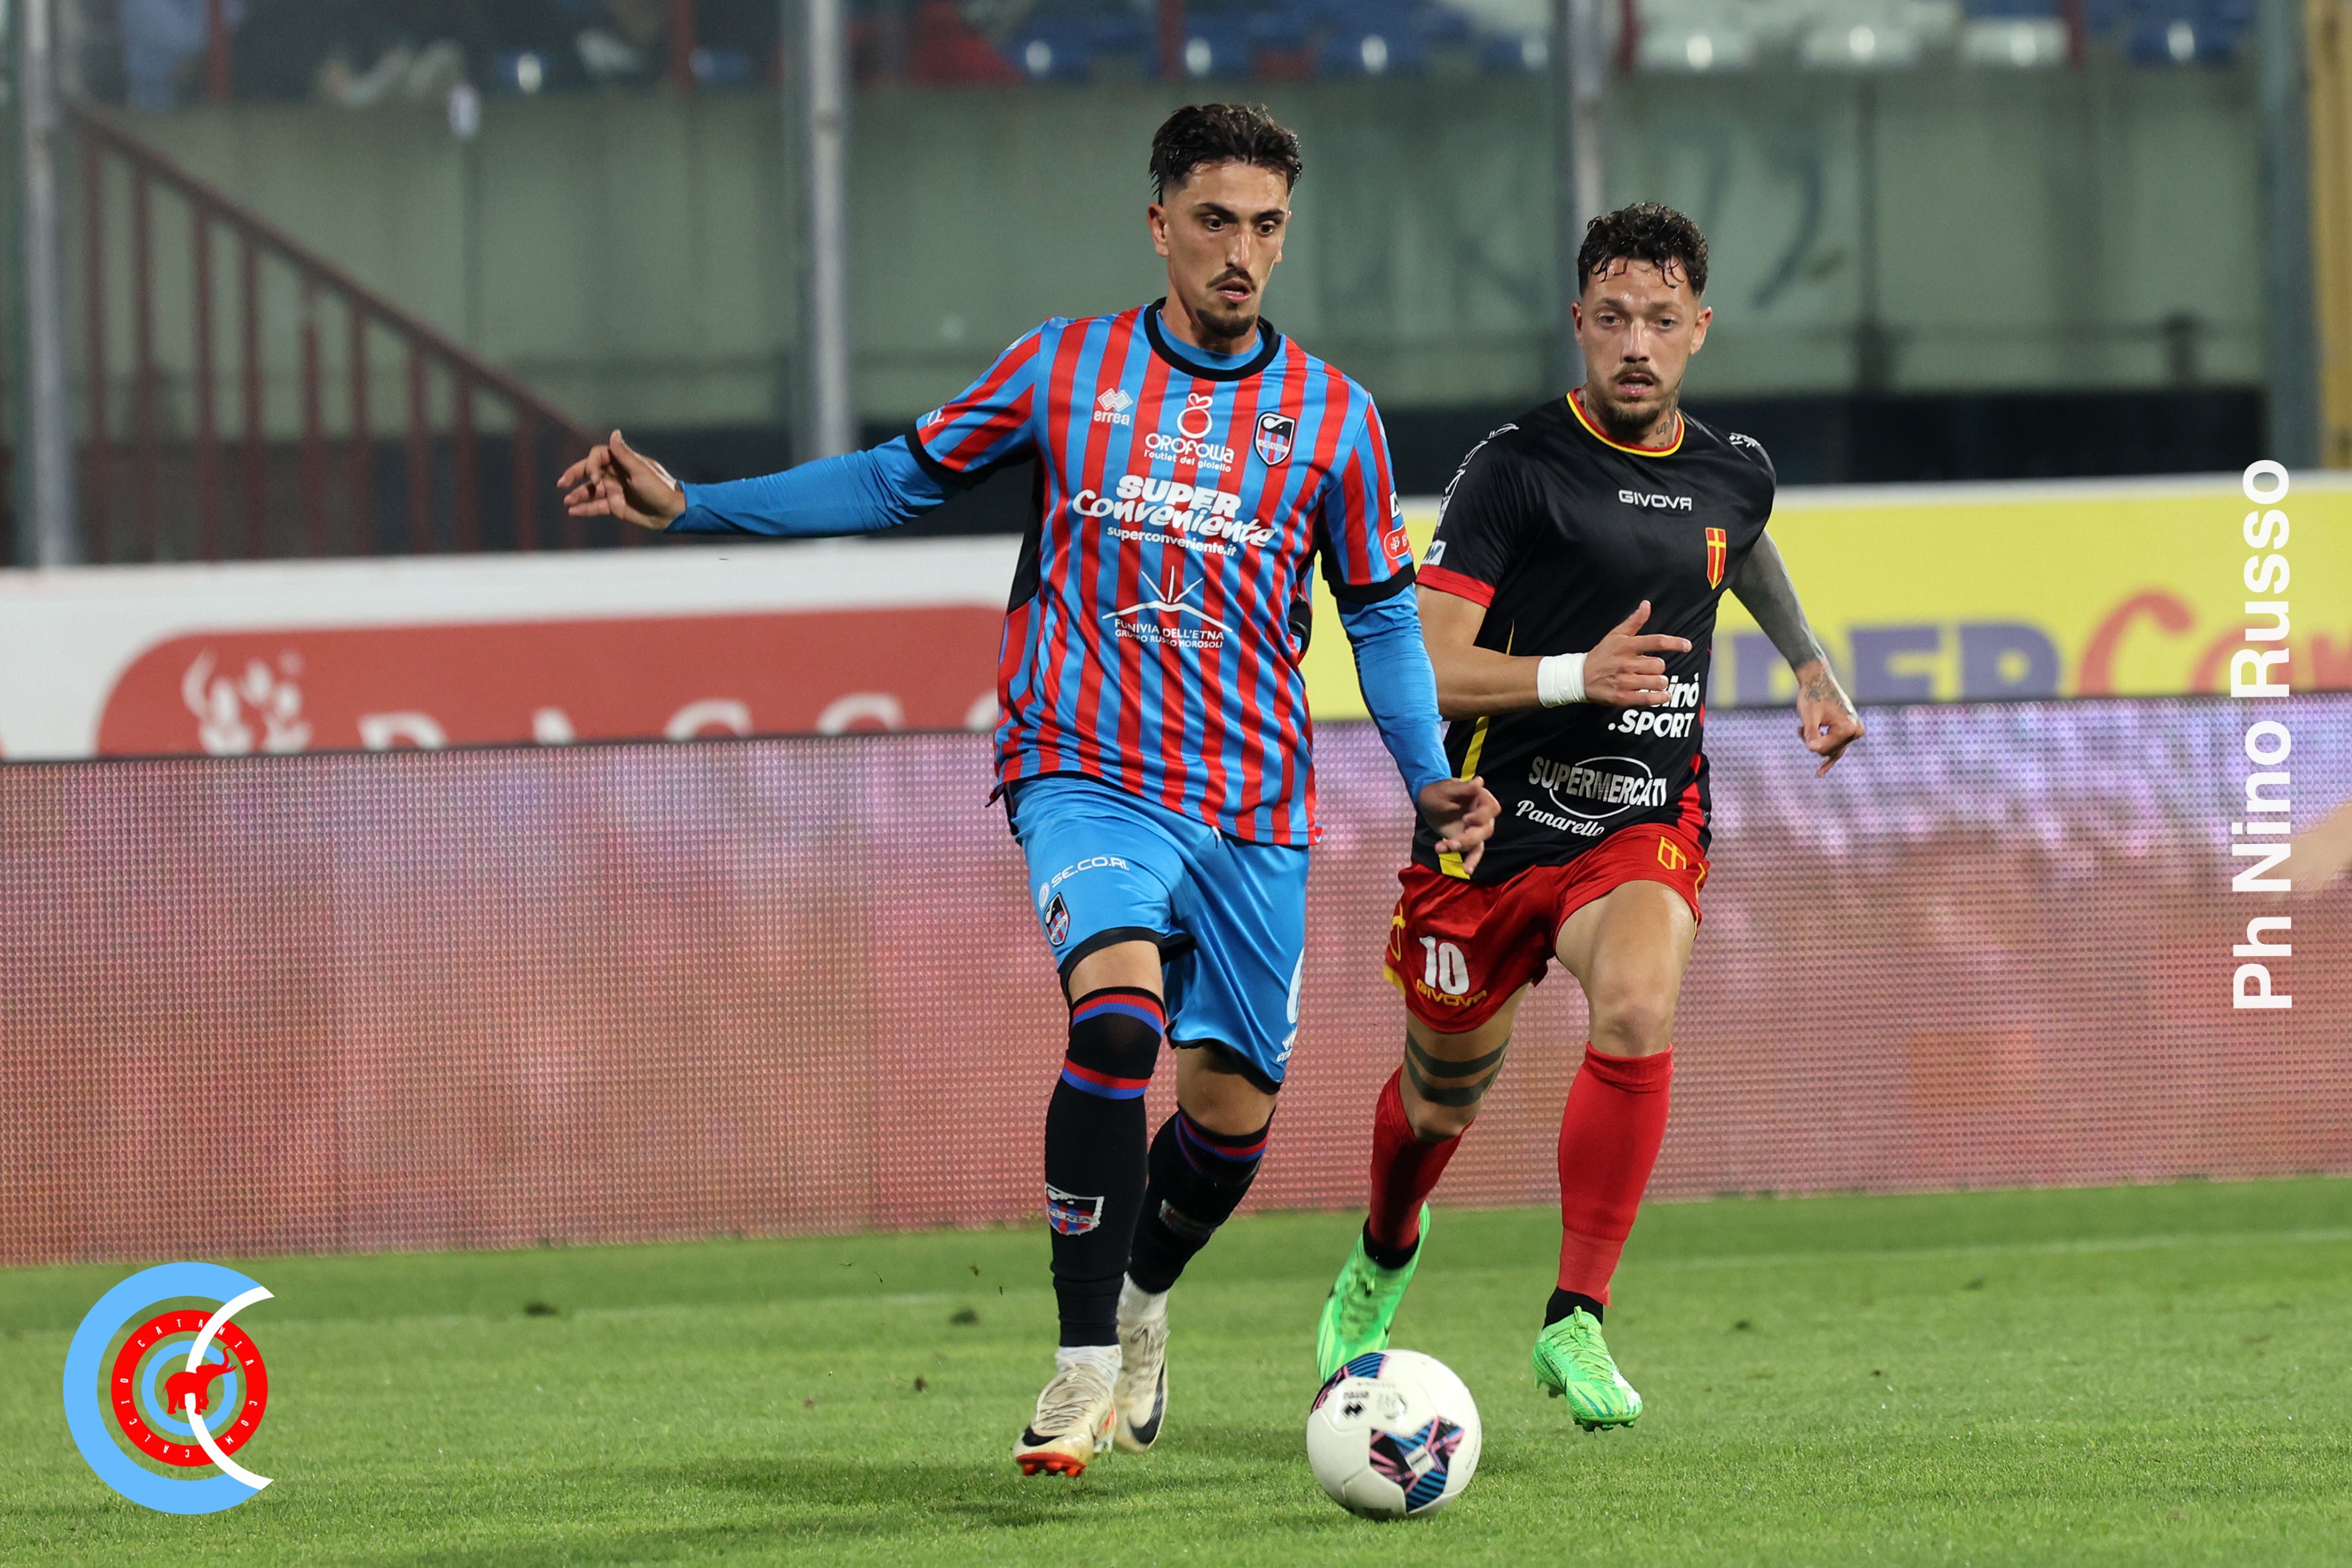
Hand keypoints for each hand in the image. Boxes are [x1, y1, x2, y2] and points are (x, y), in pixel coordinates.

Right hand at [559, 430, 685, 529]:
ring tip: (566, 500)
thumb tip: (614, 433)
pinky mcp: (616, 506)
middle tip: (561, 483)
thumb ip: (624, 454)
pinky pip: (596, 507)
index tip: (595, 479)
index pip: (597, 456)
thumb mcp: (640, 471)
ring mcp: (615, 490)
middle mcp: (616, 474)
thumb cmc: (659, 489)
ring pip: (590, 490)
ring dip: (577, 494)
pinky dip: (584, 509)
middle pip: (589, 471)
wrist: (671, 513)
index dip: (591, 466)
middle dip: (574, 475)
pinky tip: (573, 512)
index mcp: (622, 462)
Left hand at [1418, 775, 1499, 873]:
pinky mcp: (1468, 840)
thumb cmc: (1438, 791)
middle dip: (1469, 838)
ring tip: (1444, 848)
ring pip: (1479, 842)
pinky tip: (1467, 870)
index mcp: (1481, 798)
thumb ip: (1464, 788)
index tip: (1466, 819)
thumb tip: (1480, 782)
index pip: (1492, 808)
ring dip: (1463, 848)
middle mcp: (1483, 815)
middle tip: (1452, 842)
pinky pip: (1474, 852)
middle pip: (1486, 829)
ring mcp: (1476, 828)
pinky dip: (1471, 861)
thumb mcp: (1447, 788)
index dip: (1481, 816)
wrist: (1427, 802)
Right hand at [1585, 601, 1692, 704]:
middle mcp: (1626, 663)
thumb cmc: (1601, 655)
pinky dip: (1661, 697)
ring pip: (1657, 681)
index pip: (1656, 642)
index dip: (1675, 643)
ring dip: (1660, 682)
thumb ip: (1634, 621)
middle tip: (1651, 668)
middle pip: (1659, 665)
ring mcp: (1624, 681)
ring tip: (1654, 681)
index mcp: (1626, 646)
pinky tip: (1665, 695)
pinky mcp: (1623, 697)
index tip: (1687, 646)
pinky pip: (1649, 698)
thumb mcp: (1615, 635)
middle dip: (1659, 667)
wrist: (1578, 677)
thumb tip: (1646, 605)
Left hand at [1794, 658, 1861, 774]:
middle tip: (1801, 727)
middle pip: (1829, 751)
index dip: (1809, 742)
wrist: (1818, 680)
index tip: (1799, 729)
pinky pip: (1839, 748)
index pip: (1825, 750)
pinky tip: (1820, 772)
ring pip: (1831, 749)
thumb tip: (1813, 749)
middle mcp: (1856, 731)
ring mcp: (1855, 731)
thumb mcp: (1809, 717)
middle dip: (1813, 742)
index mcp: (1849, 728)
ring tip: (1803, 729)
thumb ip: (1811, 734)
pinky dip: (1828, 756)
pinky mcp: (1851, 730)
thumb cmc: (1812, 696)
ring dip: (1817, 742)